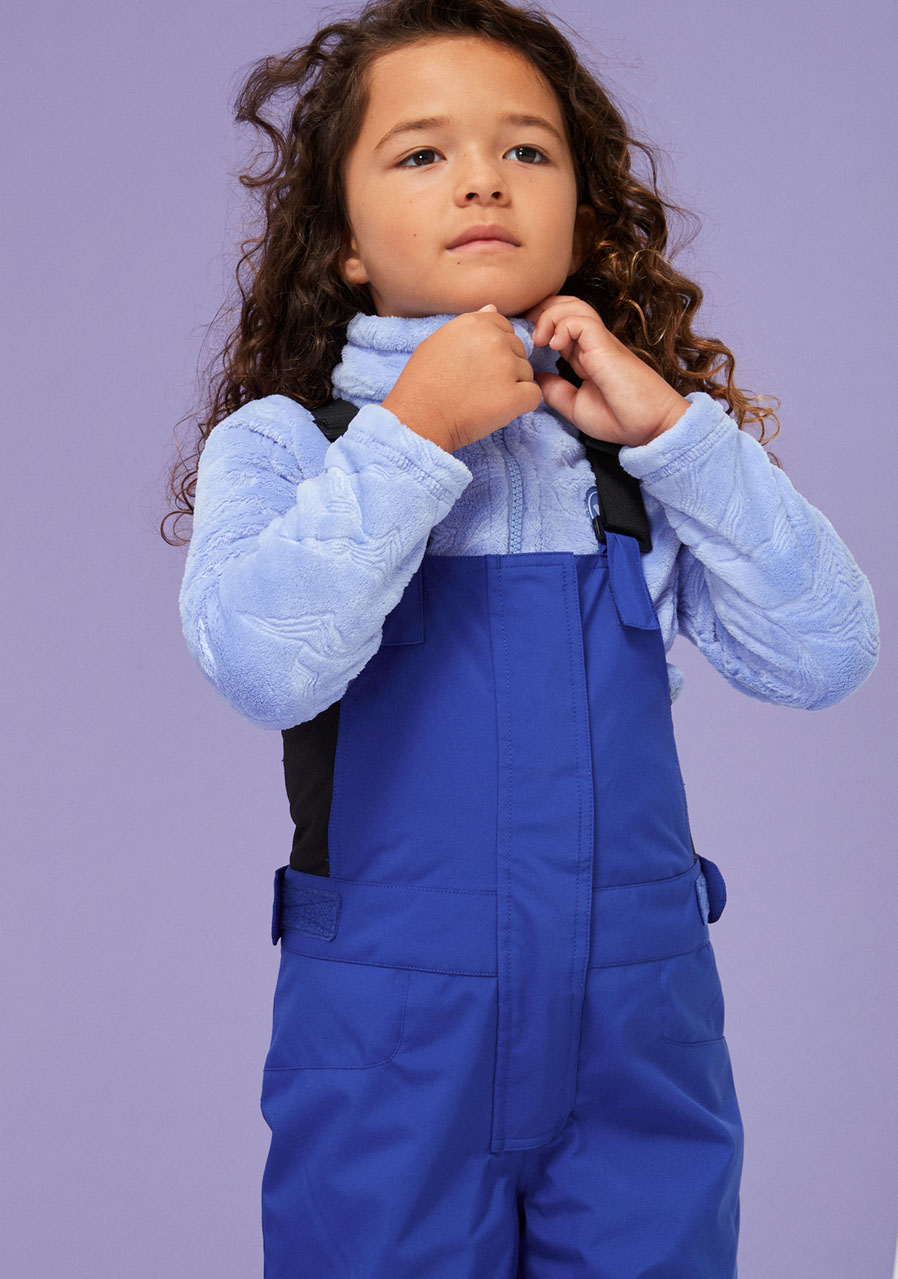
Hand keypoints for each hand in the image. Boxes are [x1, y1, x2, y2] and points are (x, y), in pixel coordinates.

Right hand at [383, 304, 541, 452]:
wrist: (417, 419)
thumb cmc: (421, 383)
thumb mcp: (437, 342)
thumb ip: (469, 324)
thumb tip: (493, 307)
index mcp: (475, 324)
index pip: (505, 328)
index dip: (495, 350)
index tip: (477, 367)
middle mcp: (493, 340)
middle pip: (518, 350)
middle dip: (505, 368)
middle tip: (477, 386)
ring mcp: (506, 367)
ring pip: (527, 373)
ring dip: (512, 387)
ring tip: (482, 400)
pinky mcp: (514, 396)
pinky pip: (533, 396)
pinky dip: (521, 405)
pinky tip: (497, 410)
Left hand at [523, 295, 689, 447]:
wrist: (650, 426)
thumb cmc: (619, 419)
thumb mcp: (576, 408)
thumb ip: (556, 391)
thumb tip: (536, 376)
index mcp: (584, 356)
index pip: (559, 324)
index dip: (539, 324)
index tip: (524, 342)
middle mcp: (592, 344)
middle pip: (565, 305)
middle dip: (541, 310)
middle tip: (526, 332)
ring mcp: (600, 342)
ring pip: (572, 306)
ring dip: (549, 316)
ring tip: (539, 339)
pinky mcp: (606, 345)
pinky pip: (581, 320)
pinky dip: (562, 325)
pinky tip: (554, 345)